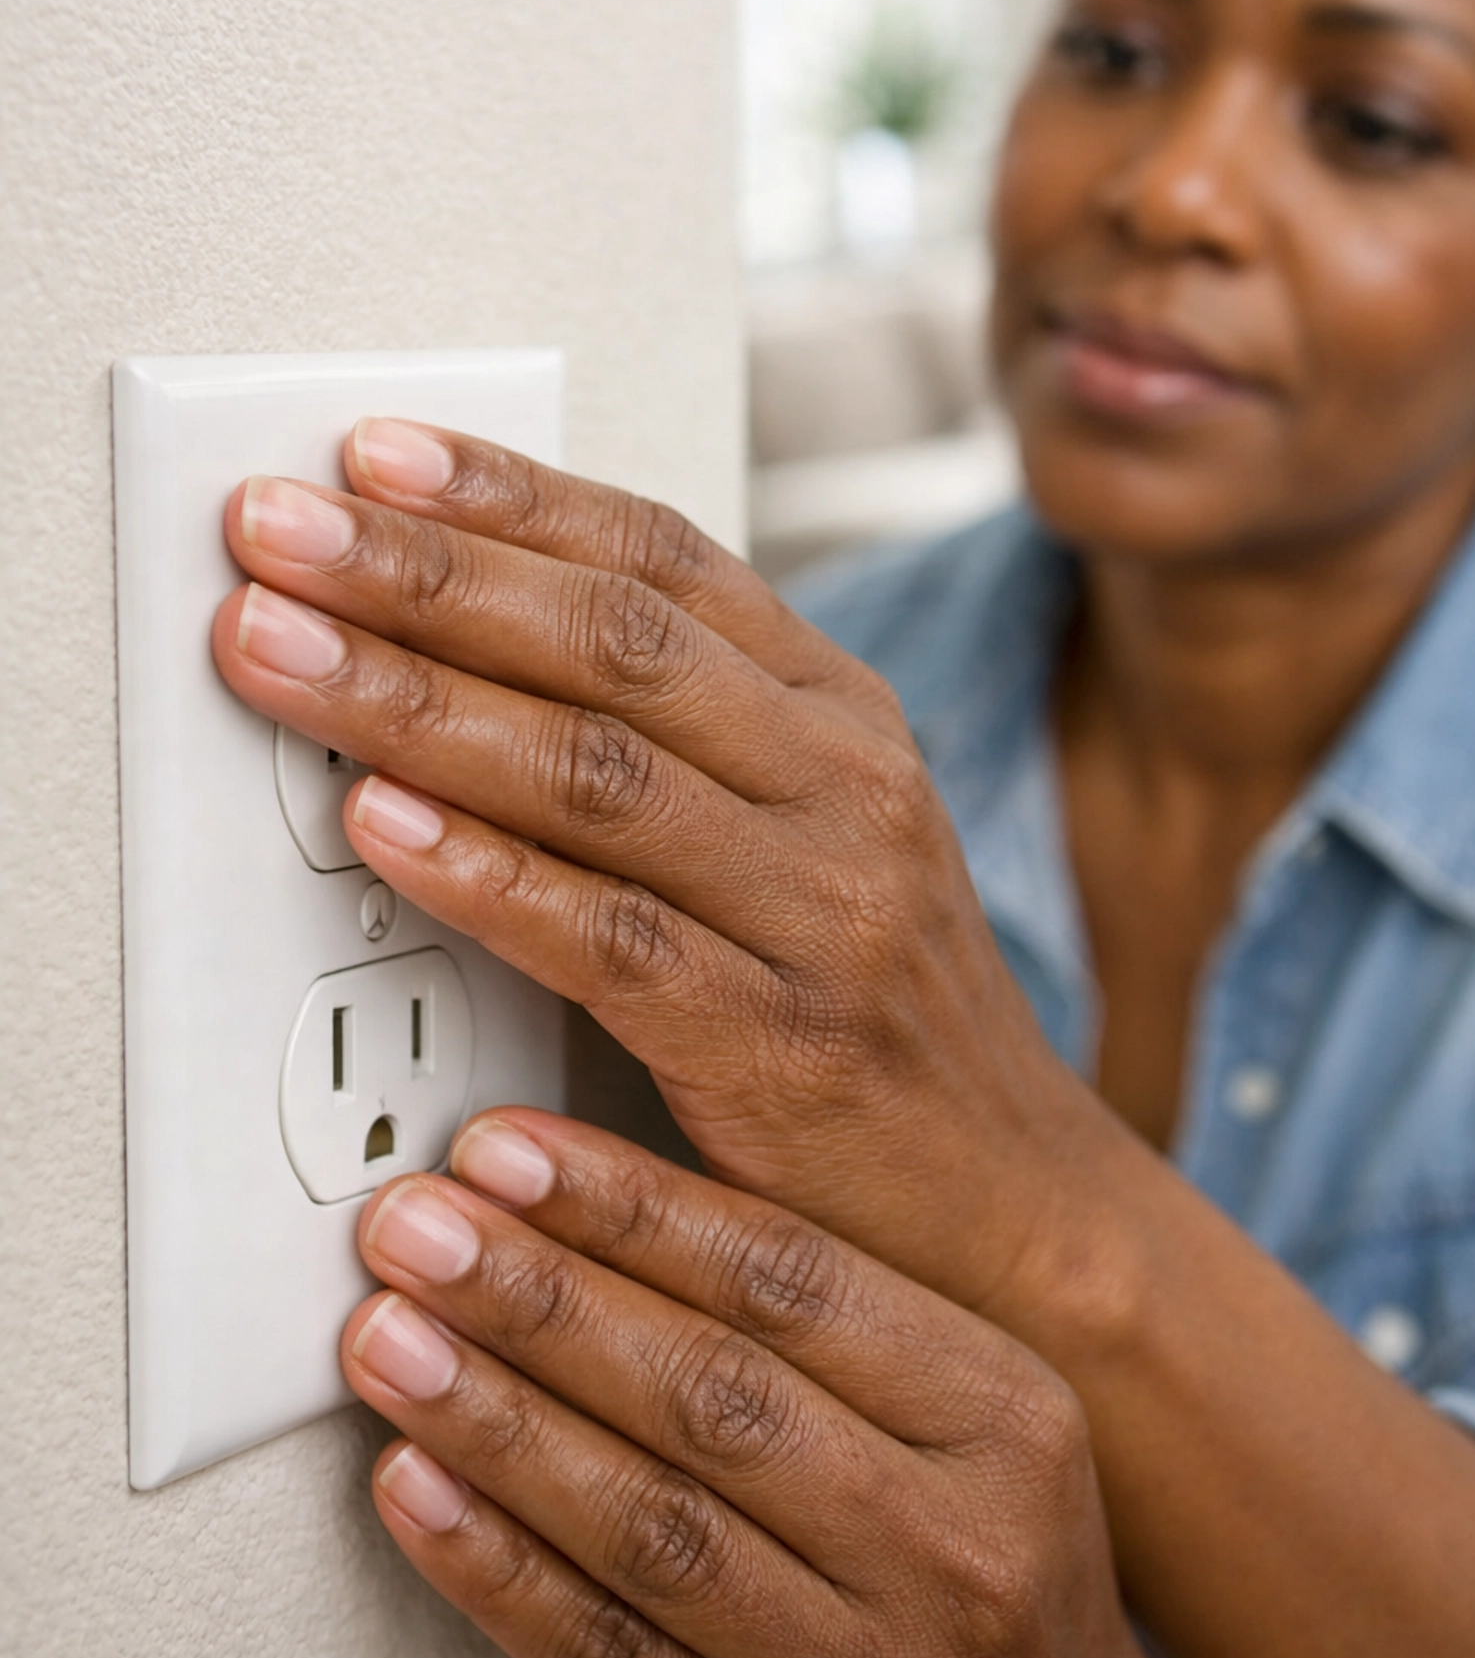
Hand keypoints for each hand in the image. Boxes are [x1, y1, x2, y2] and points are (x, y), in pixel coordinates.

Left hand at [212, 423, 1131, 1316]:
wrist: (1009, 1200)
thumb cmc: (875, 1004)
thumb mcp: (814, 830)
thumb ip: (676, 739)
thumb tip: (475, 641)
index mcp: (837, 713)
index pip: (662, 560)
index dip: (507, 497)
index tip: (370, 457)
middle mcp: (842, 784)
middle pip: (613, 641)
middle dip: (427, 573)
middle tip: (281, 532)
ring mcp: (825, 909)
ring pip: (598, 773)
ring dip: (415, 702)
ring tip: (281, 655)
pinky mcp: (785, 1045)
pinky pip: (611, 940)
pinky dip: (485, 877)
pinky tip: (382, 828)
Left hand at [343, 1109, 1292, 1657]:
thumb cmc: (985, 1559)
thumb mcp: (973, 1411)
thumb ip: (823, 1310)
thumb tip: (598, 1198)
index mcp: (1006, 1422)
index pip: (792, 1282)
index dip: (630, 1207)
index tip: (507, 1152)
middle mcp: (947, 1554)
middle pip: (711, 1396)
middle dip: (539, 1298)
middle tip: (416, 1228)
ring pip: (645, 1526)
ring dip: (493, 1419)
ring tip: (391, 1337)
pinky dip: (491, 1566)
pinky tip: (415, 1485)